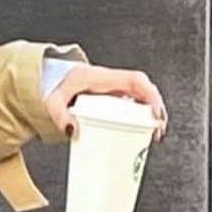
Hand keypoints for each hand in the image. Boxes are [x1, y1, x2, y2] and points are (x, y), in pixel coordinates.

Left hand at [46, 64, 167, 140]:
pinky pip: (135, 103)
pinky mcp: (116, 98)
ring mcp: (116, 89)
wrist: (55, 82)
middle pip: (144, 89)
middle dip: (156, 108)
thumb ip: (60, 115)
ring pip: (142, 97)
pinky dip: (143, 116)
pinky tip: (145, 132)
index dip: (149, 94)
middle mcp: (113, 80)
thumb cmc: (57, 90)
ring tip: (156, 134)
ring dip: (153, 113)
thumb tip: (73, 130)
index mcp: (102, 77)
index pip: (134, 80)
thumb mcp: (53, 102)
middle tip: (158, 129)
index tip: (155, 112)